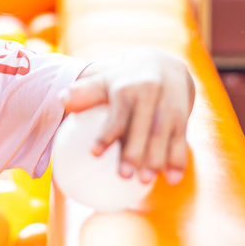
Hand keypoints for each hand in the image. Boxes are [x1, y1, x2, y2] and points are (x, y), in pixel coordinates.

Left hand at [60, 48, 194, 184]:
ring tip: (145, 181)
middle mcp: (151, 95)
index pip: (117, 114)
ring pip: (163, 135)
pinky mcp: (183, 116)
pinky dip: (178, 160)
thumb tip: (61, 100)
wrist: (166, 64)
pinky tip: (172, 179)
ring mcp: (169, 106)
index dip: (107, 133)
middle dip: (134, 151)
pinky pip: (180, 140)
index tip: (94, 153)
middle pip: (143, 127)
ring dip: (156, 159)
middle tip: (123, 176)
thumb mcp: (105, 80)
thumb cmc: (125, 80)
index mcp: (128, 88)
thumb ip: (85, 92)